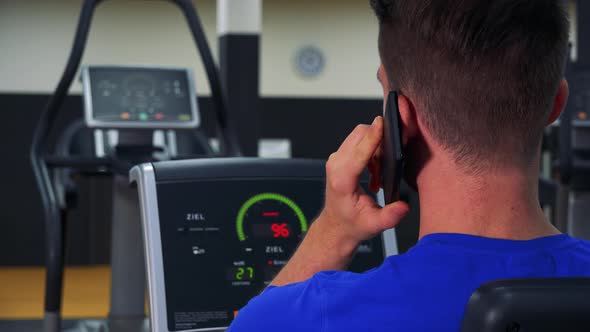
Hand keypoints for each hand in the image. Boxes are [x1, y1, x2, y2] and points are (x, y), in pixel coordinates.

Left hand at [269, 117, 409, 285]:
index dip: (372, 136)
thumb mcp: (374, 225)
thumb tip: (404, 206)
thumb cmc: (351, 224)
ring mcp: (335, 159)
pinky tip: (373, 172)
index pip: (359, 152)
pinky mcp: (339, 157)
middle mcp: (336, 166)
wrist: (336, 226)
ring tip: (378, 175)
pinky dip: (370, 151)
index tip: (382, 123)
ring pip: (359, 135)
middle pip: (359, 135)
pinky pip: (357, 141)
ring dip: (375, 149)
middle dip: (379, 142)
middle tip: (387, 164)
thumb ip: (390, 216)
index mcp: (342, 180)